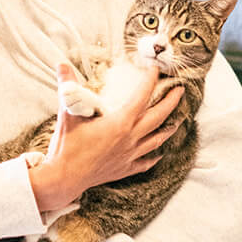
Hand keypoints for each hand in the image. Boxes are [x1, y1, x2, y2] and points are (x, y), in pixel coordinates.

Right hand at [28, 62, 181, 210]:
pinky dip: (154, 156)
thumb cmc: (67, 145)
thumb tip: (61, 64)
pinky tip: (159, 154)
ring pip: (157, 140)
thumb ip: (67, 85)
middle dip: (171, 102)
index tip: (155, 70)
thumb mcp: (67, 112)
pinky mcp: (124, 169)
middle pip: (158, 118)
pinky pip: (145, 162)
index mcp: (120, 123)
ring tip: (177, 120)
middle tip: (180, 91)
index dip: (150, 81)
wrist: (65, 177)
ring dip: (168, 129)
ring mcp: (129, 155)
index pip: (142, 97)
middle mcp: (130, 139)